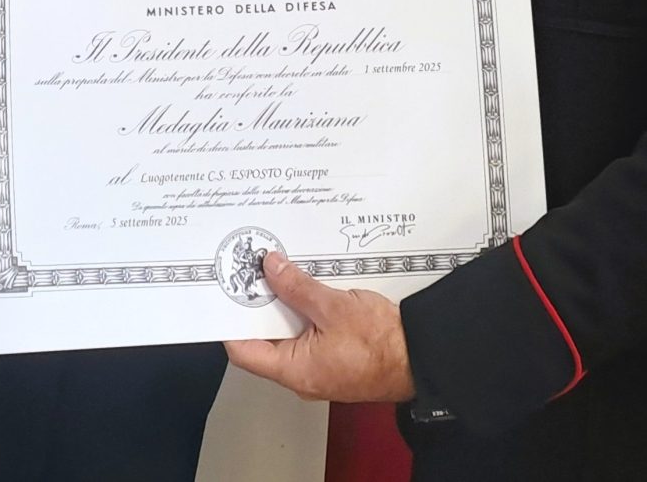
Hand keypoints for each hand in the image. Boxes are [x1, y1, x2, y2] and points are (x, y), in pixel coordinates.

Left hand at [223, 251, 414, 402]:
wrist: (420, 357)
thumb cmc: (382, 344)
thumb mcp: (334, 307)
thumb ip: (297, 287)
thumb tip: (271, 269)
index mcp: (294, 370)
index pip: (244, 352)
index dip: (230, 323)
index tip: (225, 294)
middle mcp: (302, 376)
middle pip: (265, 340)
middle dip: (258, 306)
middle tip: (252, 274)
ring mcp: (319, 368)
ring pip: (289, 335)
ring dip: (283, 306)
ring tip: (276, 274)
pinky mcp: (335, 358)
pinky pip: (309, 335)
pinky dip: (303, 312)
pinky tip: (305, 287)